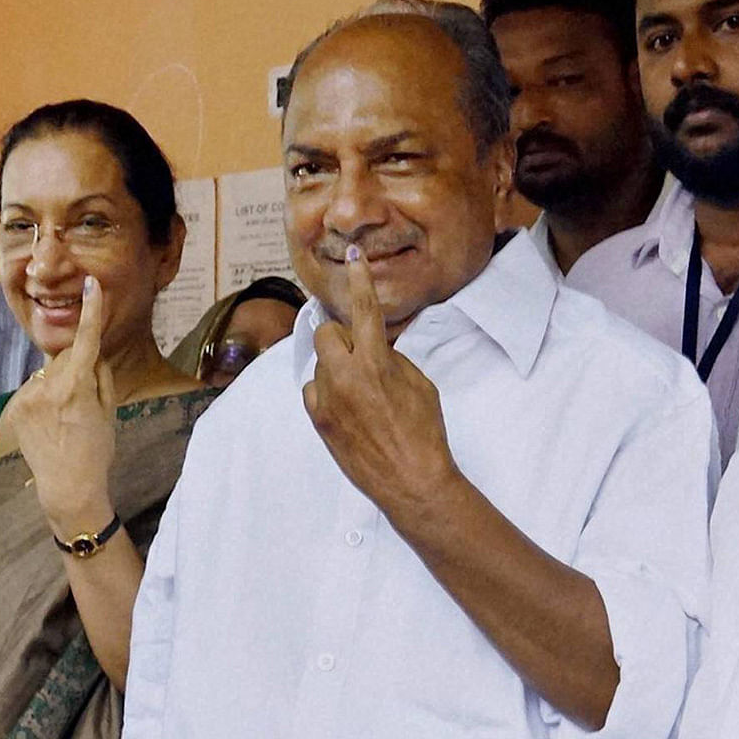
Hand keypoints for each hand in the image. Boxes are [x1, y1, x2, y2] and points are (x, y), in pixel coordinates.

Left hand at [10, 276, 117, 531]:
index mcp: (78, 387)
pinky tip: (51, 423)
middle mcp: (49, 387)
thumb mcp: (109, 412)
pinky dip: (45, 398)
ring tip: (66, 417)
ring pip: (50, 374)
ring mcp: (28, 397)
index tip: (91, 284)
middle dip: (79, 366)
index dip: (91, 310)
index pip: (87, 341)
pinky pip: (36, 389)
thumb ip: (101, 376)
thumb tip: (93, 354)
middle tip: (86, 399)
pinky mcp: (16, 407)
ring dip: (60, 384)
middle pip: (68, 357)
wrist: (67, 486)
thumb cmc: (96, 451)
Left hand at [303, 245, 458, 518]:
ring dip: (336, 367)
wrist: (412, 482)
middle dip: (341, 337)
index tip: (351, 256)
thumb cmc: (424, 432)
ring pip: (320, 363)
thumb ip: (391, 359)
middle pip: (326, 333)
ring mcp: (327, 400)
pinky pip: (314, 390)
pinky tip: (348, 407)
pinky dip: (328, 391)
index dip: (359, 279)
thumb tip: (373, 348)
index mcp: (376, 363)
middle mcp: (345, 377)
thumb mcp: (419, 384)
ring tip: (361, 391)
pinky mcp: (319, 421)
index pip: (363, 310)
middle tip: (361, 353)